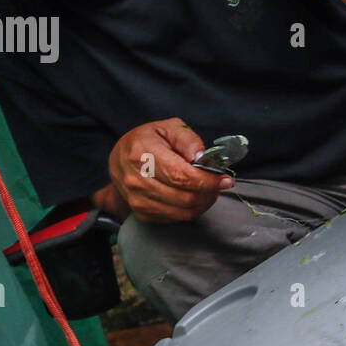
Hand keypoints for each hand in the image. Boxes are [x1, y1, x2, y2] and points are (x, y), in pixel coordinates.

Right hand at [107, 117, 232, 222]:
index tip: (225, 179)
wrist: (120, 160)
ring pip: (183, 212)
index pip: (181, 176)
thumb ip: (188, 140)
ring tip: (209, 190)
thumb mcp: (168, 127)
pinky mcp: (143, 213)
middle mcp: (137, 180)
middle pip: (185, 197)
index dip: (207, 181)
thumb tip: (202, 158)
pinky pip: (176, 218)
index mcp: (143, 154)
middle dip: (209, 192)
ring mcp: (138, 200)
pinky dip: (192, 210)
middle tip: (219, 184)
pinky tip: (195, 197)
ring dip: (203, 203)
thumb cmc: (148, 141)